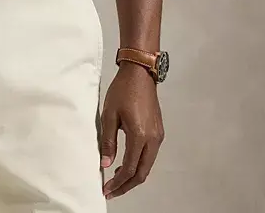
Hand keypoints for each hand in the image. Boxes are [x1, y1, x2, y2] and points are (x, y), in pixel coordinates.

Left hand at [100, 61, 164, 199]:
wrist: (139, 73)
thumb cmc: (123, 90)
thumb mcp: (109, 115)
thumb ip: (108, 141)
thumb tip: (106, 164)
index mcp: (140, 136)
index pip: (130, 168)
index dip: (118, 182)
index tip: (107, 188)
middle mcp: (153, 139)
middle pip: (142, 173)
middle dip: (127, 185)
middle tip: (112, 190)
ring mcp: (158, 135)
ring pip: (147, 165)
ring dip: (133, 175)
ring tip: (117, 179)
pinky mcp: (158, 131)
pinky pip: (150, 155)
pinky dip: (139, 164)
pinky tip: (127, 162)